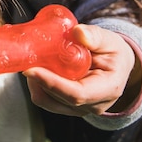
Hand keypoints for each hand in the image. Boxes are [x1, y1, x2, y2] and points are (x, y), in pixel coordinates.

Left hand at [24, 24, 139, 116]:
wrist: (117, 65)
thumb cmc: (114, 52)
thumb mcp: (110, 40)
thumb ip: (96, 36)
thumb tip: (78, 32)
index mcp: (108, 89)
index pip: (76, 94)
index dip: (51, 83)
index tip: (31, 70)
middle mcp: (93, 105)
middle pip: (57, 99)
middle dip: (37, 81)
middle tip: (24, 59)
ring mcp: (80, 109)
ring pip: (48, 102)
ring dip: (35, 84)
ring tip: (30, 61)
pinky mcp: (69, 106)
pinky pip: (47, 100)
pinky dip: (38, 85)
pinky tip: (36, 68)